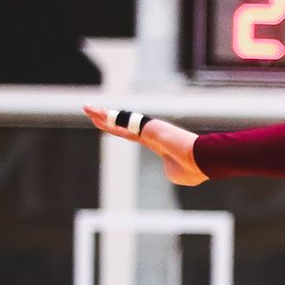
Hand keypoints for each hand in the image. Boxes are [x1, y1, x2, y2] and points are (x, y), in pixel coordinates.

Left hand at [83, 106, 207, 185]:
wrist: (197, 159)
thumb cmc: (190, 169)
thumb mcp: (176, 175)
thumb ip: (168, 171)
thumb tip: (169, 170)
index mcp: (159, 145)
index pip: (136, 136)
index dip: (123, 132)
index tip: (114, 127)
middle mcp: (152, 134)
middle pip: (124, 125)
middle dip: (110, 119)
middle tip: (96, 113)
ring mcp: (149, 130)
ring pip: (120, 120)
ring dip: (102, 115)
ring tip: (87, 108)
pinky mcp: (147, 127)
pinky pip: (122, 122)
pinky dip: (106, 117)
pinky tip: (92, 113)